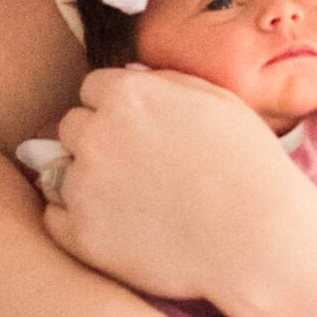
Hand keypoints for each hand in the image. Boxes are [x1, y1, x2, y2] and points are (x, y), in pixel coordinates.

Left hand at [43, 66, 316, 316]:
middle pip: (72, 127)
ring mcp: (83, 188)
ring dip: (85, 181)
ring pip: (58, 172)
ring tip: (133, 200)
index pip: (92, 89)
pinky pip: (56, 218)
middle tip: (139, 167)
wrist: (261, 241)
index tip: (142, 131)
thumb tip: (127, 76)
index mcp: (126, 95)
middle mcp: (95, 136)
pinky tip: (119, 227)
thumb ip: (162, 82)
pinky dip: (78, 222)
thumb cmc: (249, 166)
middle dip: (98, 141)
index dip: (117, 109)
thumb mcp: (215, 101)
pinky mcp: (81, 236)